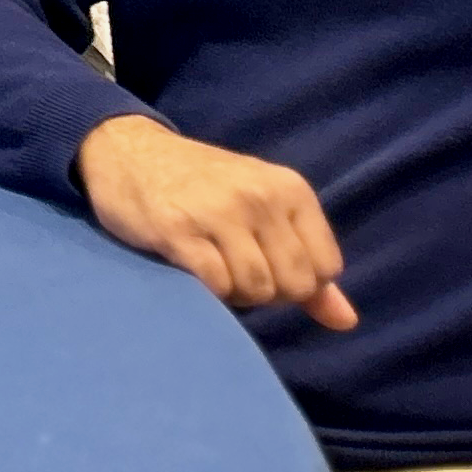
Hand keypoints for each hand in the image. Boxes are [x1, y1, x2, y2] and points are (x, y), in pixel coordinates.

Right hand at [75, 113, 355, 329]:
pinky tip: (192, 270)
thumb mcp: (263, 210)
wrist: (125, 150)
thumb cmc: (200, 185)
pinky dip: (209, 292)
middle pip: (293, 285)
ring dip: (235, 295)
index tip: (265, 266)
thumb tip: (346, 322)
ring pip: (256, 289)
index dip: (298, 284)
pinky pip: (216, 285)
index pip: (325, 269)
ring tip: (214, 271)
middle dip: (268, 293)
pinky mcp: (177, 229)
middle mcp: (259, 196)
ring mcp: (218, 211)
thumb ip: (307, 262)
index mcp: (289, 188)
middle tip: (236, 272)